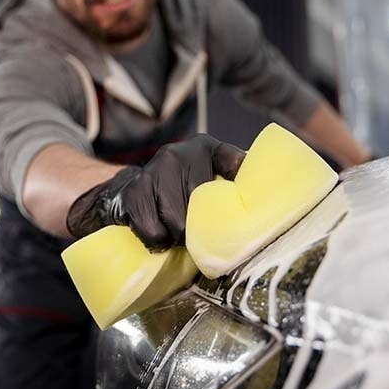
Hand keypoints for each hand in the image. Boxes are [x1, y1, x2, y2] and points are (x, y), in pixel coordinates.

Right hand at [66, 134, 244, 250]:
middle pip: (202, 206)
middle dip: (202, 229)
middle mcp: (175, 154)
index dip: (231, 197)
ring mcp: (151, 172)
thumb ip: (234, 173)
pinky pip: (153, 231)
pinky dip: (158, 241)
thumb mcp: (210, 171)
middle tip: (201, 236)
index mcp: (203, 147)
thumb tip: (263, 193)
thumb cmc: (178, 187)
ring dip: (179, 237)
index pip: (228, 170)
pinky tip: (160, 235)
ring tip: (179, 235)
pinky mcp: (132, 193)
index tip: (233, 216)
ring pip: (177, 223)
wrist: (124, 190)